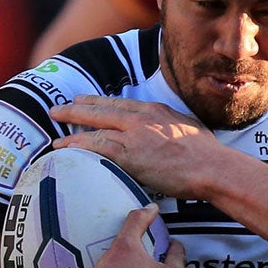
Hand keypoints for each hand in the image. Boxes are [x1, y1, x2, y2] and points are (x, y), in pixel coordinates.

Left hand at [49, 96, 225, 198]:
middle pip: (101, 110)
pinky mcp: (128, 155)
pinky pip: (95, 148)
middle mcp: (140, 118)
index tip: (84, 100)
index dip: (98, 102)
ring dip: (71, 129)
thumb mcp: (188, 126)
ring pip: (94, 128)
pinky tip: (64, 149)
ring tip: (55, 133)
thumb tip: (169, 131)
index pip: (120, 104)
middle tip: (59, 108)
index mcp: (155, 110)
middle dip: (77, 108)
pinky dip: (77, 147)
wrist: (211, 166)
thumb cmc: (206, 153)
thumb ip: (172, 124)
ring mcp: (133, 135)